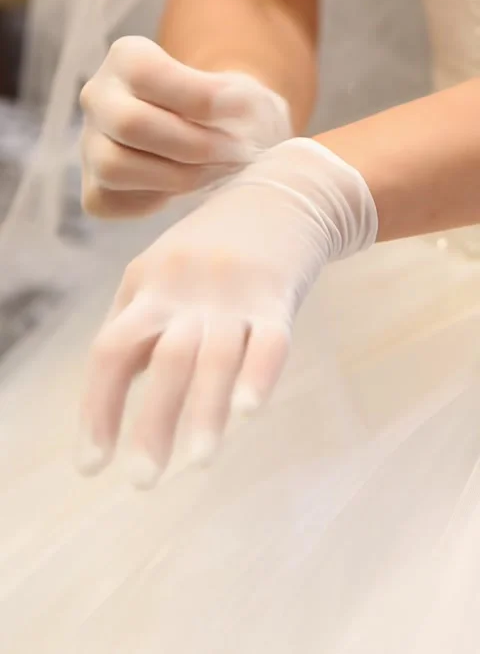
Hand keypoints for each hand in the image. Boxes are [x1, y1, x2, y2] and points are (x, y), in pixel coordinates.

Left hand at [76, 138, 376, 487]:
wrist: (279, 193)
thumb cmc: (211, 245)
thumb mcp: (160, 270)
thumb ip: (136, 323)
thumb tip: (110, 391)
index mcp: (149, 285)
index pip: (112, 351)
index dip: (97, 408)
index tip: (91, 465)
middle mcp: (187, 289)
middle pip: (164, 361)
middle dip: (151, 423)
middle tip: (142, 481)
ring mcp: (236, 292)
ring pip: (217, 357)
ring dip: (205, 413)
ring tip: (194, 466)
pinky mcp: (279, 296)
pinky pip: (270, 340)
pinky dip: (258, 376)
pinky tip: (247, 414)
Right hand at [80, 36, 290, 217]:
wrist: (216, 144)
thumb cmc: (226, 114)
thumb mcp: (241, 95)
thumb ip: (241, 100)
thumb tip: (237, 111)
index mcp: (127, 58)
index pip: (147, 74)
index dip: (199, 98)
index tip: (241, 113)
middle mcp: (98, 97)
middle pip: (130, 122)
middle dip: (193, 145)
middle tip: (234, 154)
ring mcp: (89, 145)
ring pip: (115, 166)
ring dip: (177, 176)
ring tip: (216, 173)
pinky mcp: (95, 190)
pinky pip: (115, 201)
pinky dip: (158, 199)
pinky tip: (188, 189)